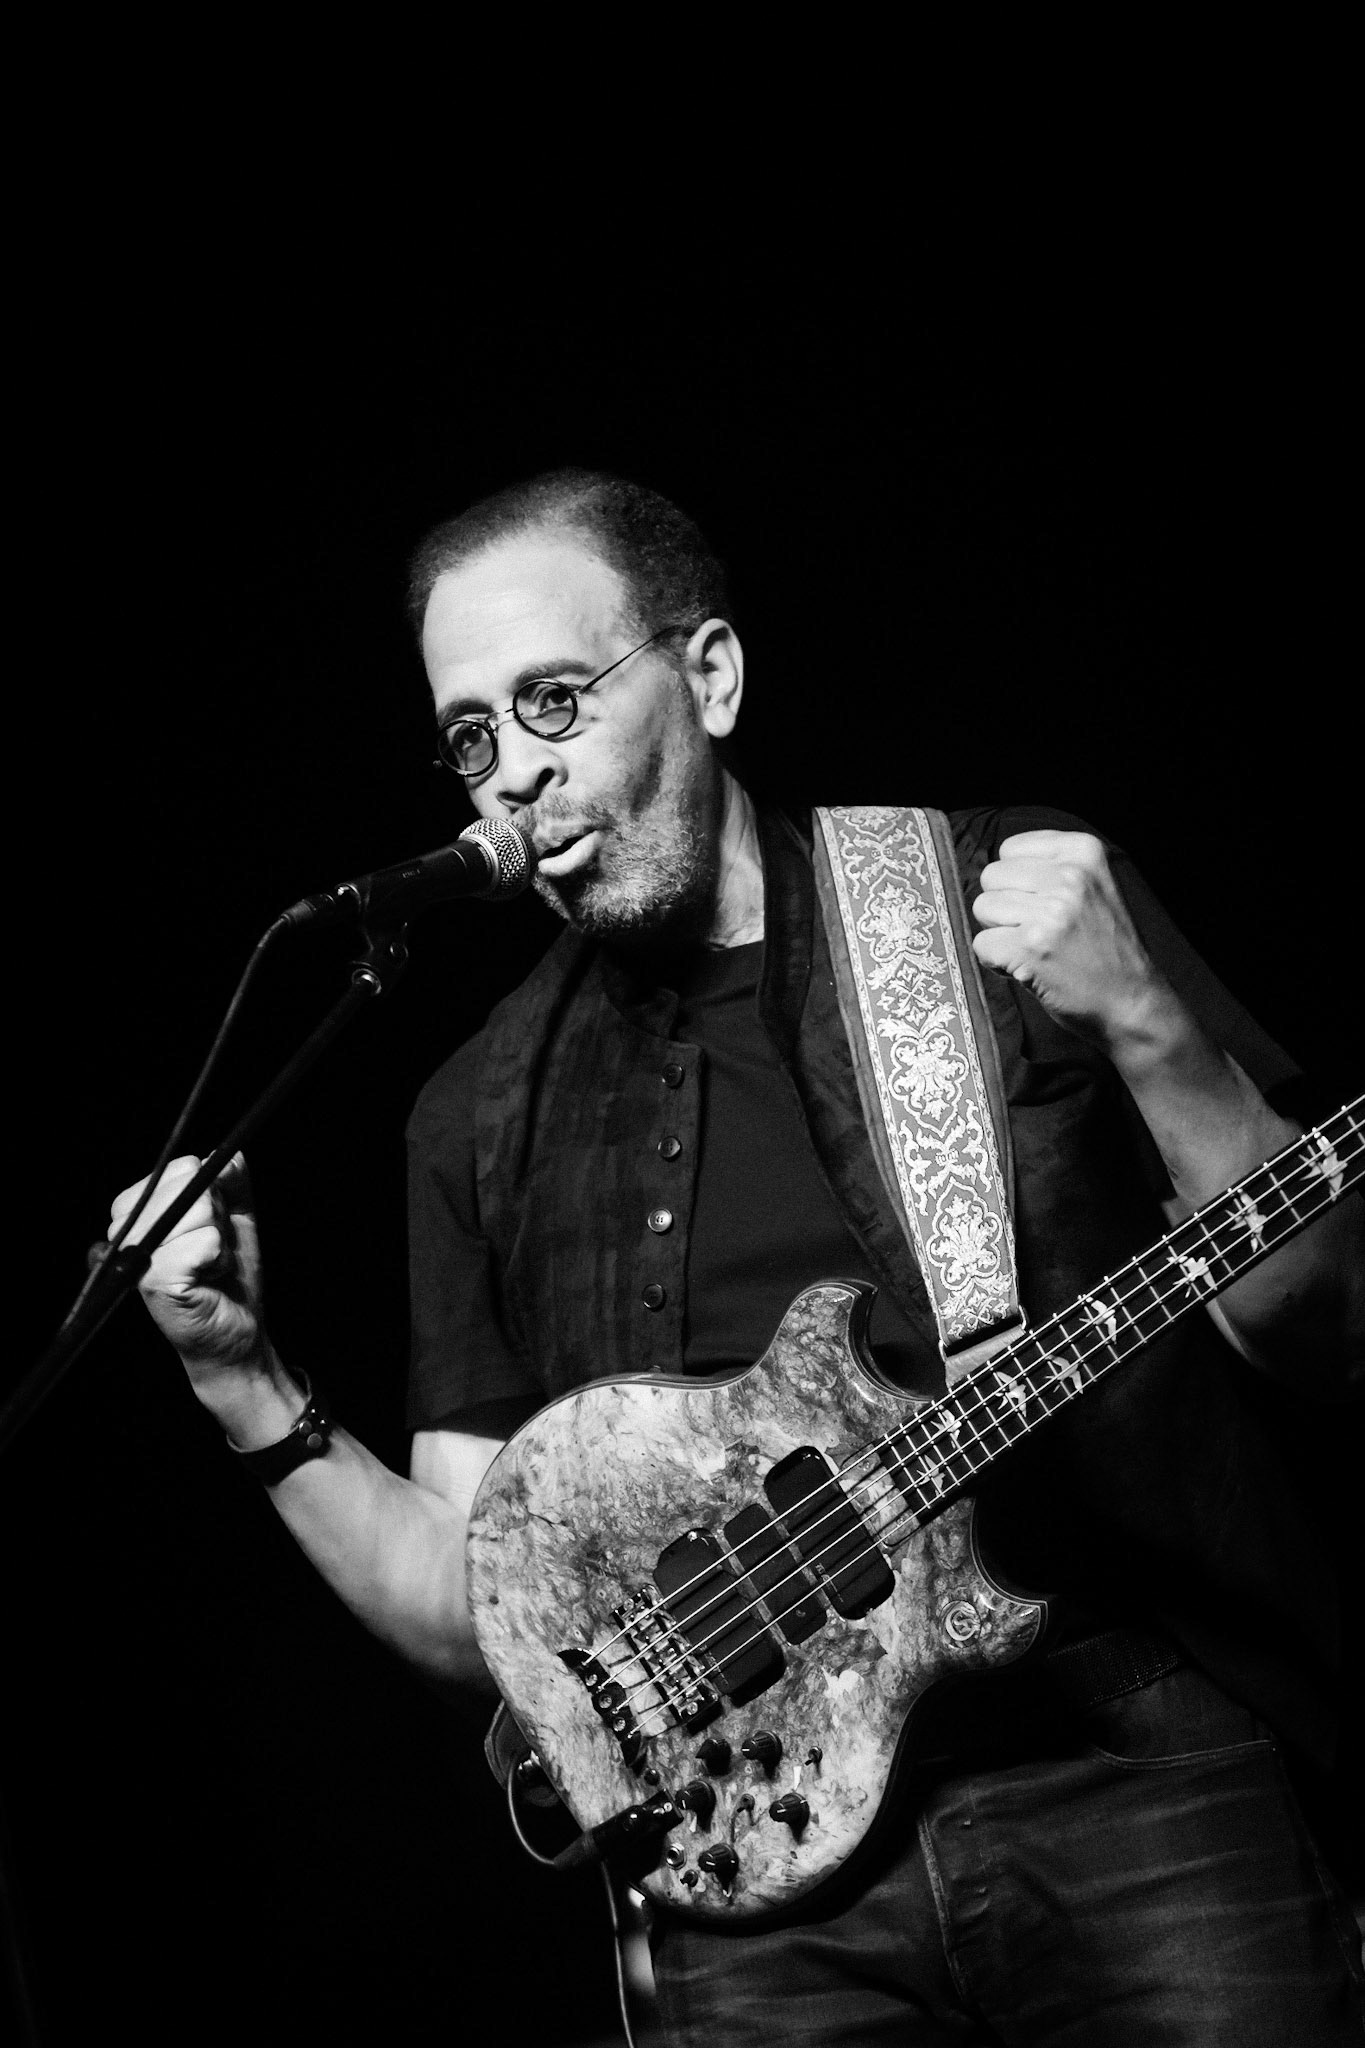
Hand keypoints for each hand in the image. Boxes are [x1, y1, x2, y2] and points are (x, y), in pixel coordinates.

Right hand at [108, 1152, 269, 1384]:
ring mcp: (137, 1254)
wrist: (236, 1328)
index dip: (209, 1192)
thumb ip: (232, 1180)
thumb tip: (227, 1155)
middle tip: (211, 1250)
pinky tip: (209, 1279)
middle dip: (217, 1216)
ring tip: (209, 1266)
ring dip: (220, 1240)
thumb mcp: (236, 1216)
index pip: (181, 1167)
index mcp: (140, 1209)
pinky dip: (219, 1259)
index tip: (208, 1224)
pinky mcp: (154, 1279)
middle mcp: (128, 1229)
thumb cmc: (229, 1274)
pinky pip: (204, 1242)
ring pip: (201, 1211)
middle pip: (190, 1185)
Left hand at [971, 830, 1168, 1047]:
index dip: (1018, 880)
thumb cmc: (1106, 948)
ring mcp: (1050, 913)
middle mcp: (1069, 877)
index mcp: (1084, 852)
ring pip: (983, 908)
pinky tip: (1028, 967)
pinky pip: (982, 944)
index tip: (1044, 902)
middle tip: (1038, 931)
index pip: (1010, 848)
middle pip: (992, 876)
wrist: (1131, 1001)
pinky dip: (996, 962)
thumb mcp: (1093, 886)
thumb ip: (1049, 868)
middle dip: (1006, 905)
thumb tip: (992, 869)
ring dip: (1002, 934)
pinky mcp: (1030, 949)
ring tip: (1037, 948)